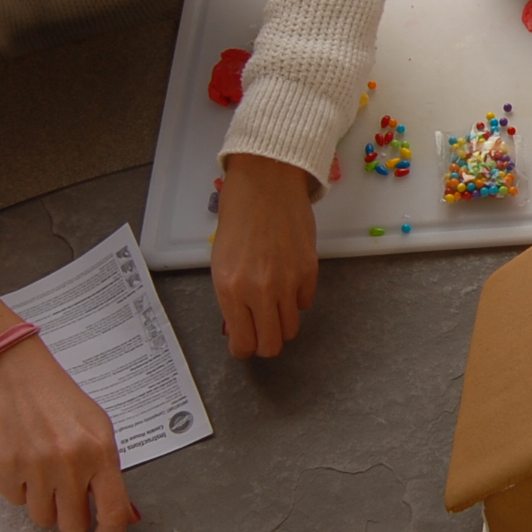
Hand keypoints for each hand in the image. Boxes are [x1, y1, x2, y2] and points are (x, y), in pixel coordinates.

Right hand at [0, 340, 133, 531]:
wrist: (16, 375)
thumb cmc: (60, 401)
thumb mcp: (98, 428)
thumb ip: (108, 471)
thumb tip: (122, 515)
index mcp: (100, 453)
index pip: (113, 511)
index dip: (110, 531)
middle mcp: (70, 464)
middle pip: (72, 524)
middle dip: (70, 516)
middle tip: (65, 498)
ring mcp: (35, 468)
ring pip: (42, 517)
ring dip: (43, 503)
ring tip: (41, 474)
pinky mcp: (4, 468)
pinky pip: (15, 501)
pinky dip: (19, 488)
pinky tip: (21, 461)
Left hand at [213, 152, 317, 357]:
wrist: (266, 182)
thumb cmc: (238, 216)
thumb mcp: (221, 260)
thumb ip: (230, 296)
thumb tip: (239, 324)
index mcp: (229, 289)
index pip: (243, 343)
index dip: (243, 349)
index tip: (243, 345)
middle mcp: (259, 291)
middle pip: (272, 345)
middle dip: (265, 344)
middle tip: (260, 332)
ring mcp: (287, 283)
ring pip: (291, 329)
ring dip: (281, 323)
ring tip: (274, 305)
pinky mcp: (309, 272)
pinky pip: (306, 303)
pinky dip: (296, 299)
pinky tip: (287, 280)